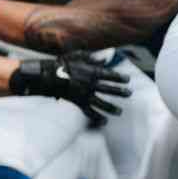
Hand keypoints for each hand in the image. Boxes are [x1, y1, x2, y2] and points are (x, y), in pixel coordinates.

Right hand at [9, 52, 131, 125]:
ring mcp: (85, 95)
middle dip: (120, 92)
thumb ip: (92, 57)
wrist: (48, 77)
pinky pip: (89, 112)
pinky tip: (104, 122)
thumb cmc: (62, 64)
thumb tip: (105, 57)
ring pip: (101, 103)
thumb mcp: (77, 56)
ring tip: (119, 112)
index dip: (120, 78)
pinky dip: (97, 117)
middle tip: (129, 94)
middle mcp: (90, 84)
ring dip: (111, 108)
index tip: (127, 80)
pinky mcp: (78, 103)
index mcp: (92, 72)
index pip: (110, 75)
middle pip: (109, 89)